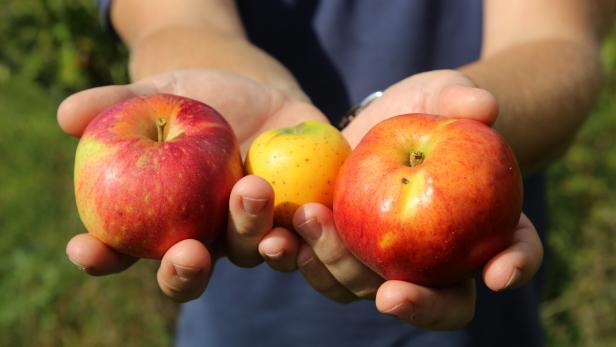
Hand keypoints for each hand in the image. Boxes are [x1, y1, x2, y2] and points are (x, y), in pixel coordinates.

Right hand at [60, 69, 325, 301]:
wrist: (258, 91)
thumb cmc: (197, 98)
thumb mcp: (157, 93)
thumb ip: (116, 103)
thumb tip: (67, 114)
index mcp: (160, 220)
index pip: (122, 250)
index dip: (102, 255)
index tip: (85, 247)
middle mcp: (205, 237)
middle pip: (190, 272)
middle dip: (185, 271)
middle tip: (187, 253)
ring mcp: (251, 233)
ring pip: (250, 253)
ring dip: (251, 234)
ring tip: (254, 191)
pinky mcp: (295, 220)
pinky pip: (303, 238)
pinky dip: (304, 232)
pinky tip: (305, 212)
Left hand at [257, 69, 542, 329]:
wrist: (378, 122)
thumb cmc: (424, 110)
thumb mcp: (443, 94)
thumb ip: (462, 98)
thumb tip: (484, 106)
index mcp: (480, 232)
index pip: (511, 257)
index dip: (514, 267)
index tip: (499, 273)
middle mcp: (434, 261)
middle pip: (436, 302)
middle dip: (416, 305)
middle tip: (391, 294)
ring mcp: (381, 262)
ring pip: (365, 290)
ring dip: (339, 272)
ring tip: (313, 231)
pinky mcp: (336, 250)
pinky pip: (320, 267)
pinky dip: (300, 257)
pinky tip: (277, 237)